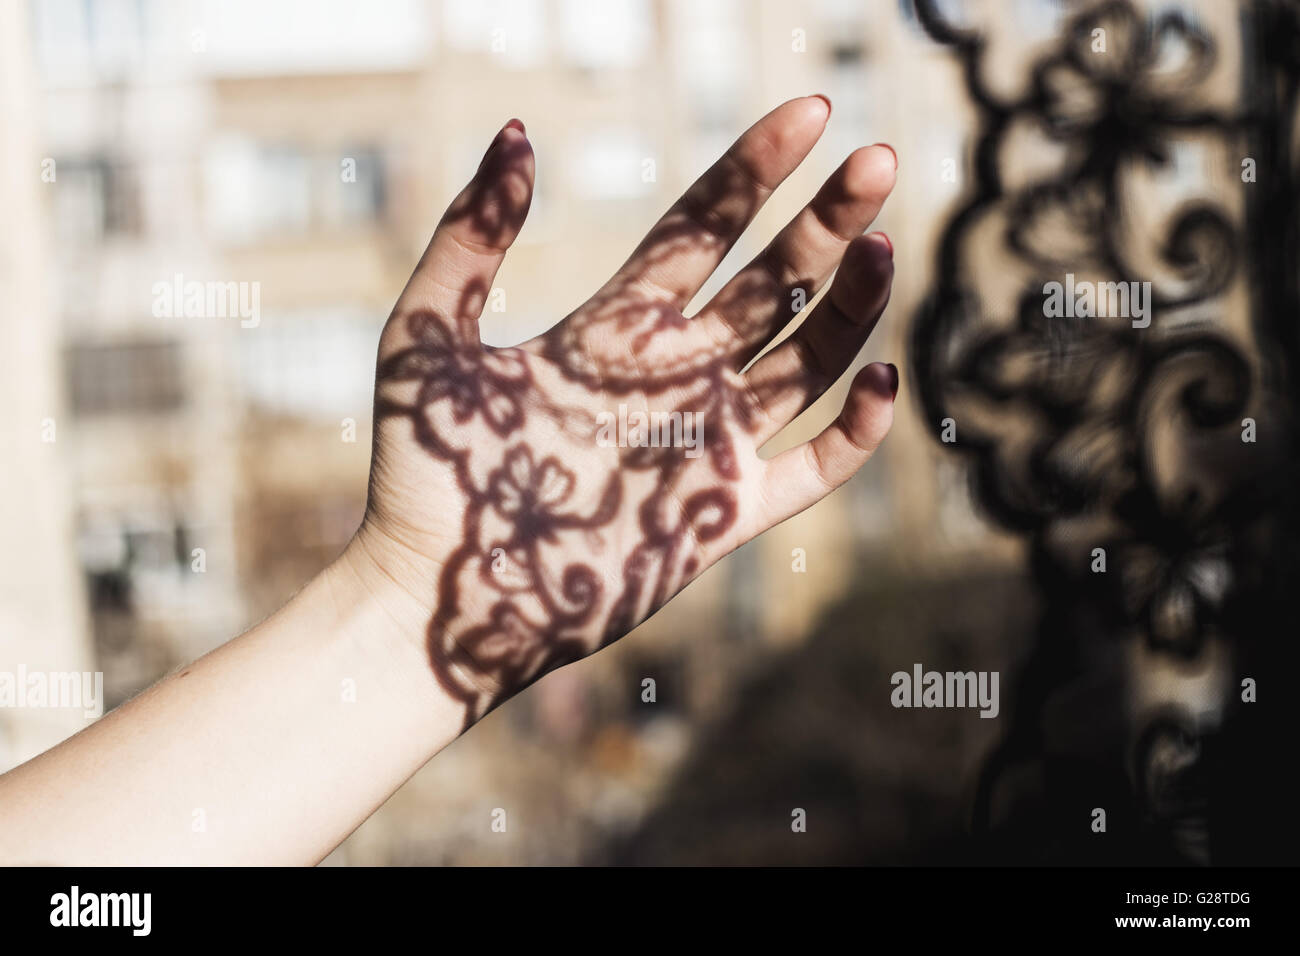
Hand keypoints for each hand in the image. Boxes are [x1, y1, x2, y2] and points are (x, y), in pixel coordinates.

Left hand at [349, 98, 897, 726]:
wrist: (441, 594)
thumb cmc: (426, 471)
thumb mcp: (426, 335)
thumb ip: (470, 235)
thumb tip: (517, 133)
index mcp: (616, 327)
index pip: (704, 228)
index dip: (756, 168)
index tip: (810, 110)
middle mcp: (674, 374)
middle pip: (773, 280)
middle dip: (827, 218)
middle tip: (876, 156)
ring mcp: (707, 441)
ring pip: (805, 357)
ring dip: (851, 303)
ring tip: (883, 243)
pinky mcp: (728, 512)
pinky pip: (815, 465)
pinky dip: (855, 425)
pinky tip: (875, 372)